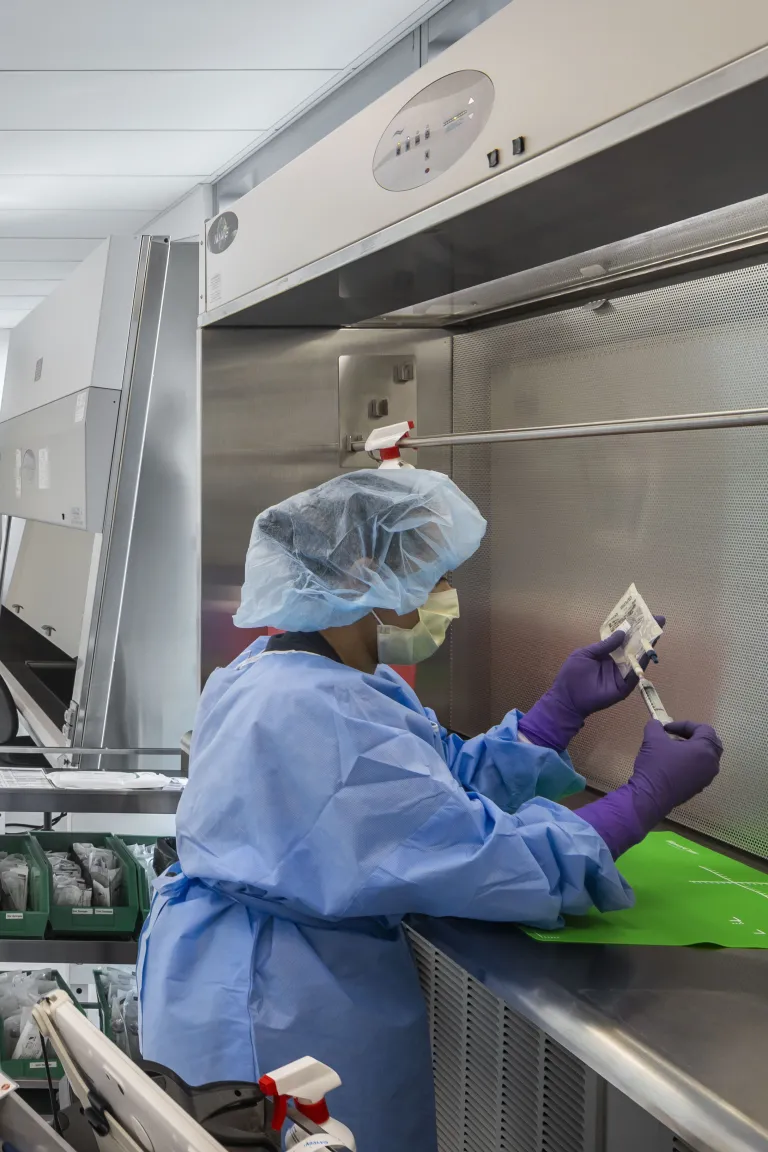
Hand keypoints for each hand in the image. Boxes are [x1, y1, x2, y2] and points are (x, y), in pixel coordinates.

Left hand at [517, 615, 664, 749]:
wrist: (567, 698)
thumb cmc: (572, 675)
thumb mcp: (586, 654)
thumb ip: (604, 645)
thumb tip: (622, 632)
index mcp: (607, 653)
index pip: (624, 638)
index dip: (633, 628)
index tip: (645, 615)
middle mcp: (617, 662)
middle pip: (635, 647)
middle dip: (646, 634)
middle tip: (660, 620)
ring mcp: (622, 674)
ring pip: (638, 659)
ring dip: (647, 646)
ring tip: (656, 632)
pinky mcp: (624, 687)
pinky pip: (634, 674)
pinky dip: (641, 664)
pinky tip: (647, 653)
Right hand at [579, 717, 722, 857]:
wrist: (650, 796)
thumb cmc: (656, 765)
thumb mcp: (652, 739)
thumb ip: (655, 727)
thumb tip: (655, 724)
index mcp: (705, 749)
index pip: (704, 729)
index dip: (685, 725)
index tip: (667, 728)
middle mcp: (711, 764)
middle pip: (711, 744)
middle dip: (694, 737)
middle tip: (677, 736)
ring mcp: (706, 778)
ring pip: (706, 758)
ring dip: (692, 751)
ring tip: (673, 750)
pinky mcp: (698, 789)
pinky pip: (699, 771)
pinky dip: (690, 763)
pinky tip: (672, 765)